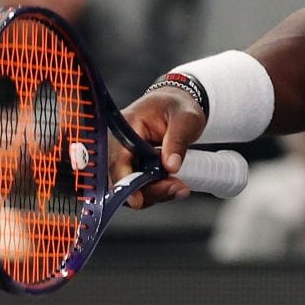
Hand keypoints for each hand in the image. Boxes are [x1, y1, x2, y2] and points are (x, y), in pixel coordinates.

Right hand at [118, 87, 204, 208]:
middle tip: (177, 188)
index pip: (118, 159)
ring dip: (154, 193)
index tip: (137, 200)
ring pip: (129, 186)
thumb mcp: (186, 119)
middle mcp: (120, 143)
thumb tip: (171, 166)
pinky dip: (155, 190)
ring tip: (180, 187)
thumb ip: (177, 141)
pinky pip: (138, 185)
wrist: (178, 104)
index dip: (125, 182)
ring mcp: (125, 156)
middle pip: (122, 178)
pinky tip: (174, 186)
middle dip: (148, 191)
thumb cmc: (178, 106)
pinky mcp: (134, 166)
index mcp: (126, 126)